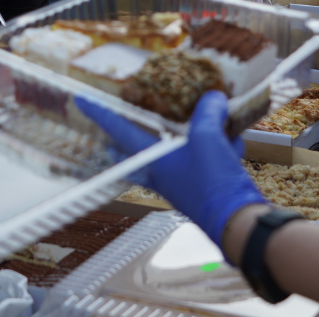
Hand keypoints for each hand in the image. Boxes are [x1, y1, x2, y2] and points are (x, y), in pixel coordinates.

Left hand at [77, 91, 266, 245]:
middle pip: (143, 141)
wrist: (237, 220)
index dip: (100, 112)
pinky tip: (234, 141)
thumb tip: (213, 98)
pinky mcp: (201, 184)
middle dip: (142, 124)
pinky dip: (218, 146)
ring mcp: (180, 179)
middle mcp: (160, 170)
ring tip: (212, 115)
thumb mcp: (208, 137)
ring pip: (179, 147)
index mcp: (151, 158)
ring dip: (196, 132)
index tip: (81, 100)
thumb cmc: (211, 180)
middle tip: (134, 109)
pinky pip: (205, 157)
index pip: (118, 129)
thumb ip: (207, 112)